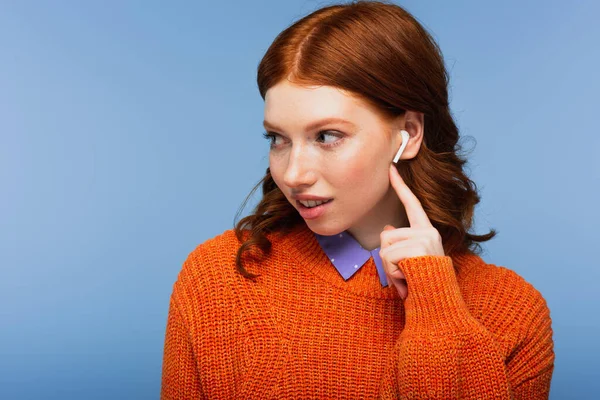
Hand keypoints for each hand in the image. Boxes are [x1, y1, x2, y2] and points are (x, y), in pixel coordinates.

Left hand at [380, 164, 445, 298]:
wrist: (439, 303)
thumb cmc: (423, 285)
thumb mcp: (409, 262)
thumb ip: (399, 244)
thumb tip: (388, 230)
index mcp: (427, 231)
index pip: (412, 204)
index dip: (400, 186)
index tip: (391, 168)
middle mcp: (428, 231)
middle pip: (387, 236)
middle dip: (388, 258)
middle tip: (404, 273)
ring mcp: (424, 239)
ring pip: (385, 248)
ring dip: (390, 268)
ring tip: (407, 277)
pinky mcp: (418, 248)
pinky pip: (389, 258)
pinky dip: (393, 273)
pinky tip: (408, 280)